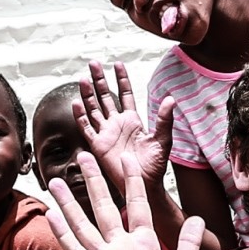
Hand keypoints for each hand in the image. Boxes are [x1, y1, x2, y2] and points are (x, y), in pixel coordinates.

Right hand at [46, 151, 203, 249]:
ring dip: (69, 202)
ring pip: (84, 224)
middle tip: (85, 154)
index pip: (136, 205)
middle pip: (104, 207)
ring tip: (56, 180)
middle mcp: (122, 248)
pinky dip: (63, 233)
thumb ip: (187, 245)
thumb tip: (196, 219)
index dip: (132, 182)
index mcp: (144, 245)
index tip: (128, 159)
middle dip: (95, 181)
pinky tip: (51, 214)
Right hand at [77, 60, 175, 180]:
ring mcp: (106, 134)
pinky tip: (77, 103)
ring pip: (93, 109)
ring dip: (88, 94)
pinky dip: (81, 116)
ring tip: (84, 79)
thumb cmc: (155, 166)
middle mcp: (117, 124)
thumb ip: (165, 119)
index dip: (121, 79)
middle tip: (94, 64)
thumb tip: (171, 99)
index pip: (125, 94)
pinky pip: (86, 128)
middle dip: (99, 80)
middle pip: (105, 97)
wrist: (144, 185)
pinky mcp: (97, 145)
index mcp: (132, 121)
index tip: (117, 64)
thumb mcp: (163, 140)